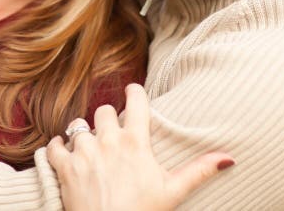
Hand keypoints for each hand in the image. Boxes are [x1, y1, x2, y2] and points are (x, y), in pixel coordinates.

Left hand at [47, 84, 234, 210]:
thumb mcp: (173, 191)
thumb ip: (199, 170)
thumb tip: (228, 157)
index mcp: (135, 142)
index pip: (135, 100)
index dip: (135, 92)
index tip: (134, 92)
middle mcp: (107, 141)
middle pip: (104, 111)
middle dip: (108, 120)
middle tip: (113, 135)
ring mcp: (83, 153)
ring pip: (78, 126)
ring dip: (83, 135)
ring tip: (90, 149)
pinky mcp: (64, 167)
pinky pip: (54, 146)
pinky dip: (57, 148)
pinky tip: (65, 154)